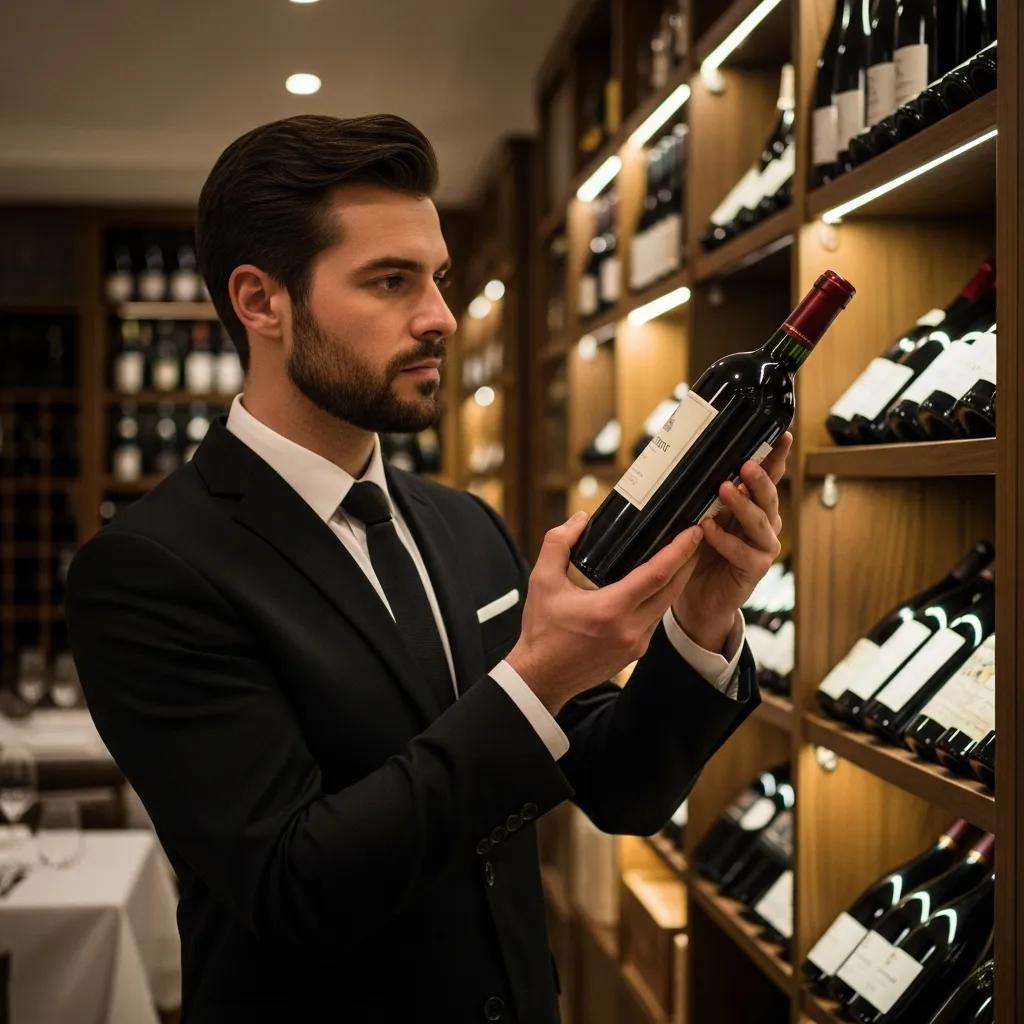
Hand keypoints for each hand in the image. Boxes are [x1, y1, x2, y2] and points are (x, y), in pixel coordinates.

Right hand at [506, 513, 703, 715]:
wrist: (541, 677)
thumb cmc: (541, 632)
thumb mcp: (542, 580)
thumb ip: (558, 543)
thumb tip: (581, 519)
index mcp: (611, 609)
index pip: (658, 574)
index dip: (679, 550)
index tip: (694, 532)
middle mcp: (631, 629)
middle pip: (672, 589)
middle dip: (688, 561)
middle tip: (697, 537)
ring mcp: (636, 644)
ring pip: (666, 606)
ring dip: (677, 581)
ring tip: (682, 557)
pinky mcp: (635, 653)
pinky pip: (655, 620)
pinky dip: (661, 599)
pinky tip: (658, 585)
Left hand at [671, 432, 792, 653]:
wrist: (698, 596)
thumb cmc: (700, 551)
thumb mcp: (703, 516)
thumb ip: (706, 495)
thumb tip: (692, 462)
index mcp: (755, 505)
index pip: (768, 476)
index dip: (775, 457)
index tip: (780, 436)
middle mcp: (765, 523)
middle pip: (768, 495)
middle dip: (759, 478)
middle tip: (746, 464)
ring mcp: (764, 546)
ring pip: (760, 521)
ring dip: (742, 504)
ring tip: (725, 489)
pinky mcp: (756, 568)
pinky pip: (741, 551)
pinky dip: (724, 539)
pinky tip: (708, 528)